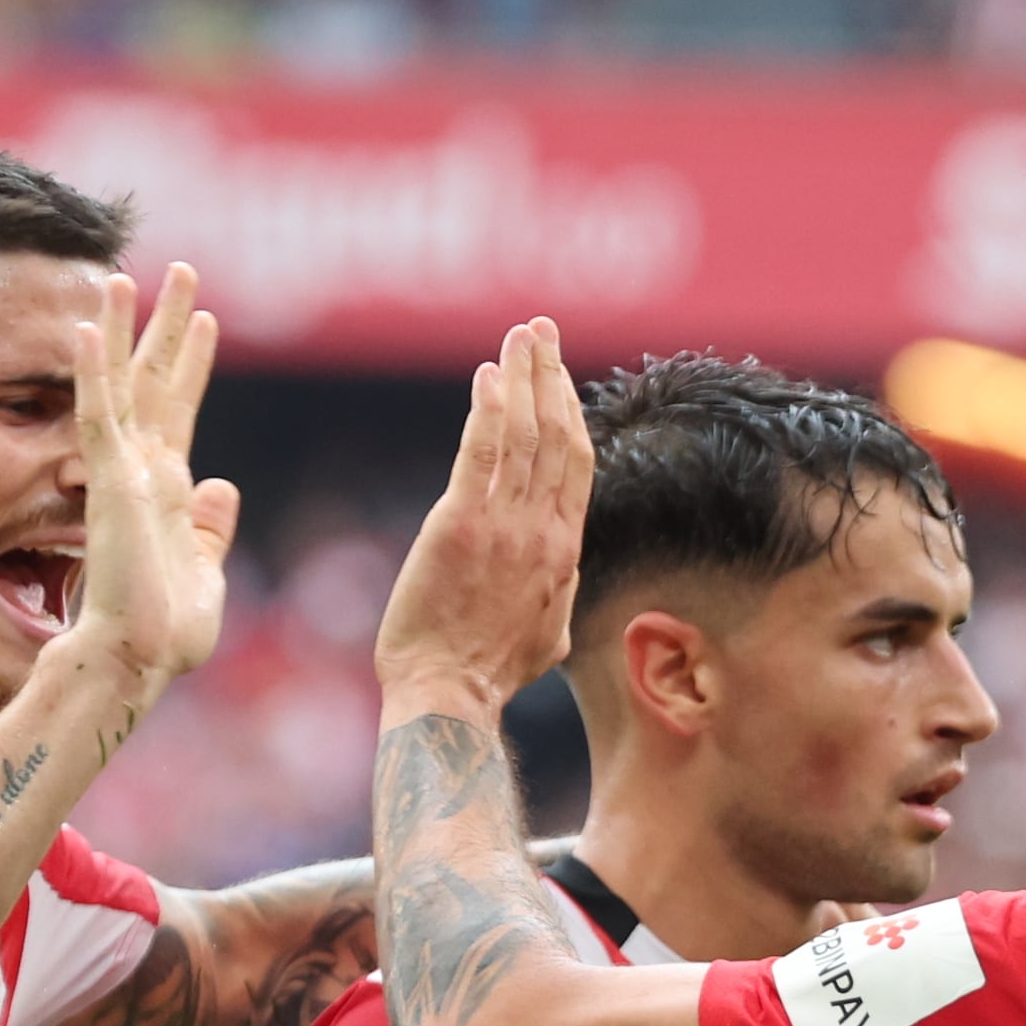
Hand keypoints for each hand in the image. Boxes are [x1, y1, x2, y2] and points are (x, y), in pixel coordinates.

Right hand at [73, 265, 237, 689]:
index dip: (193, 364)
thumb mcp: (207, 572)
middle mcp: (142, 471)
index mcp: (167, 490)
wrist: (138, 661)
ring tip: (129, 274)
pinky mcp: (107, 485)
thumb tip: (222, 486)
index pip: (181, 410)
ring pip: (121, 384)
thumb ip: (212, 528)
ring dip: (125, 328)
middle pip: (155, 381)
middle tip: (186, 270)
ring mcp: (121, 473)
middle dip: (169, 325)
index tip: (208, 320)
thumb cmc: (168, 632)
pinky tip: (88, 328)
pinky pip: (96, 418)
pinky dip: (93, 374)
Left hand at [381, 317, 590, 716]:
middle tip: (542, 330)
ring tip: (519, 335)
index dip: (569, 412)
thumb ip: (557, 593)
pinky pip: (481, 456)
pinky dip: (488, 412)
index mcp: (563, 552)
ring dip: (523, 377)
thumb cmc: (489, 674)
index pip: (575, 465)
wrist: (449, 695)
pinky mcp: (459, 526)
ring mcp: (504, 527)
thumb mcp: (546, 636)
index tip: (559, 374)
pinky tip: (489, 375)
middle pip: (557, 436)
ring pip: (524, 435)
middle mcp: (542, 532)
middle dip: (551, 375)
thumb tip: (564, 574)